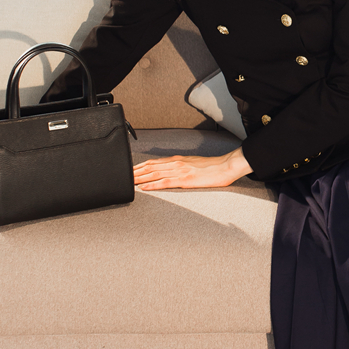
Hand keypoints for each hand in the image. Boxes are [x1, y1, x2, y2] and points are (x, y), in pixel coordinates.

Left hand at [133, 149, 250, 191]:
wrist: (226, 166)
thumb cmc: (213, 167)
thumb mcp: (194, 164)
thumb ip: (182, 167)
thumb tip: (172, 171)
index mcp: (178, 160)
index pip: (154, 162)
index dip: (140, 166)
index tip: (130, 171)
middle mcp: (176, 163)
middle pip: (150, 167)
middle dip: (135, 172)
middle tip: (123, 176)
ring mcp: (180, 171)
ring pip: (154, 174)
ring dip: (139, 178)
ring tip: (128, 183)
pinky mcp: (185, 180)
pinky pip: (164, 183)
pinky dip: (152, 185)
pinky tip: (144, 188)